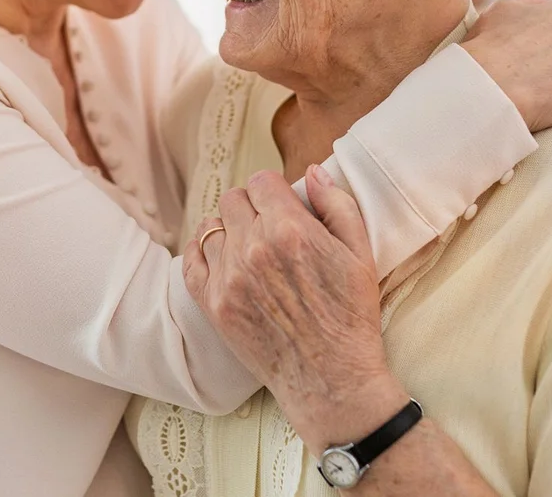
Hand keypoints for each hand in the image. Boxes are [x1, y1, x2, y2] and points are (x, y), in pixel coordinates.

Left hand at [182, 167, 408, 452]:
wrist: (329, 379)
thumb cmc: (351, 317)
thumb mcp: (360, 254)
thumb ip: (336, 205)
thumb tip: (311, 171)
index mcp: (290, 229)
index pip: (261, 181)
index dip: (274, 190)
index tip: (283, 205)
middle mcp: (253, 248)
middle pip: (233, 200)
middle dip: (252, 206)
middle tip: (268, 226)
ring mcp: (228, 277)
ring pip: (211, 226)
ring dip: (229, 229)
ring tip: (247, 245)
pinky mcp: (213, 304)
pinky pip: (191, 259)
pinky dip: (202, 252)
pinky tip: (221, 258)